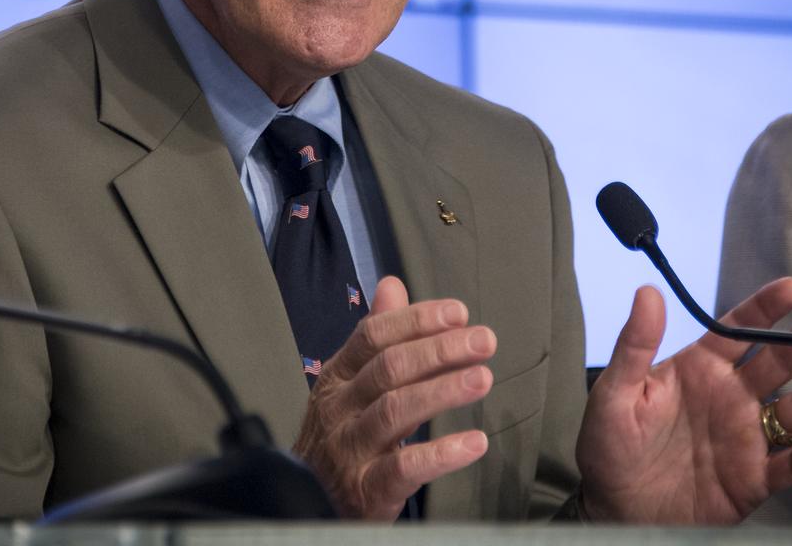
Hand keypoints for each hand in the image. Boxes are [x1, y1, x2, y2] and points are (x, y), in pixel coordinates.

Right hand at [292, 275, 494, 518]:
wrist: (306, 506)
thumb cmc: (341, 434)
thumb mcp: (350, 383)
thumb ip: (375, 335)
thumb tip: (392, 285)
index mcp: (337, 375)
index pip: (374, 334)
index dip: (417, 320)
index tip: (459, 312)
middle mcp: (339, 408)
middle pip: (389, 368)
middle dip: (440, 349)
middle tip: (484, 341)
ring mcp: (350, 449)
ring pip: (397, 410)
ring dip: (443, 390)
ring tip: (483, 378)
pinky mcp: (365, 491)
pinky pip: (405, 468)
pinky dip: (442, 453)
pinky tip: (475, 442)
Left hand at [576, 278, 791, 523]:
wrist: (614, 509)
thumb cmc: (609, 446)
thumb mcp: (615, 391)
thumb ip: (635, 344)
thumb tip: (647, 291)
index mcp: (698, 369)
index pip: (738, 331)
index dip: (765, 309)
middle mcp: (728, 397)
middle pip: (776, 363)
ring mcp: (744, 438)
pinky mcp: (751, 480)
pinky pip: (786, 466)